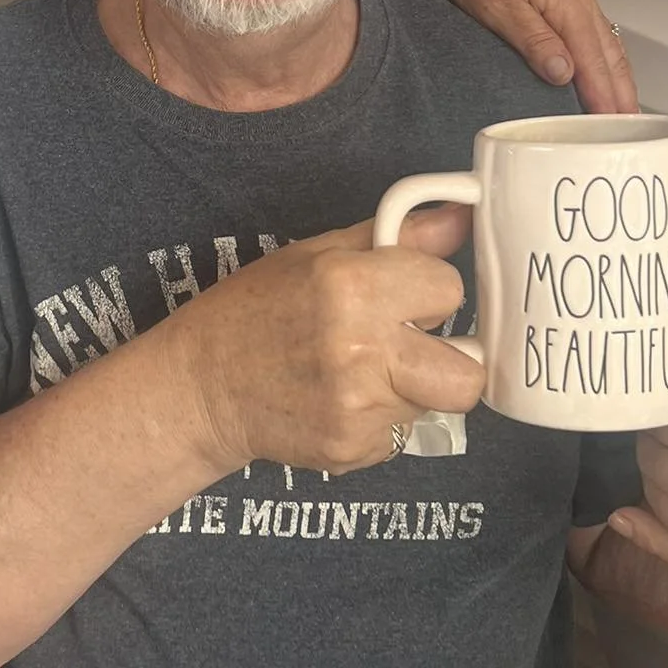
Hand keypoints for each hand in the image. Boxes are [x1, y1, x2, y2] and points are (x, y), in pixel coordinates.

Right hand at [182, 203, 484, 475]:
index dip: (429, 291)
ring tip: (358, 372)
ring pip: (432, 404)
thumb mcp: (317, 255)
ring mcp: (356, 408)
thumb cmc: (254, 311)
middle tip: (409, 348)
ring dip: (408, 388)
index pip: (450, 289)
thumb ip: (398, 237)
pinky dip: (380, 420)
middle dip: (450, 362)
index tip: (404, 296)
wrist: (200, 387)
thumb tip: (462, 218)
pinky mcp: (350, 450)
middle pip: (466, 376)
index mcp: (351, 285)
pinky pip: (400, 435)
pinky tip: (338, 400)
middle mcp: (360, 350)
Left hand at [433, 0, 637, 113]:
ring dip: (619, 82)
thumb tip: (564, 72)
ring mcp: (577, 1)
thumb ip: (533, 39)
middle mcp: (580, 0)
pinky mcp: (567, 4)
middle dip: (622, 95)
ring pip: (609, 49)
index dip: (603, 96)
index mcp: (569, 2)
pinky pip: (598, 40)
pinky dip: (607, 65)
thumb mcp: (498, 5)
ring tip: (624, 116)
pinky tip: (605, 81)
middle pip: (611, 57)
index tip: (610, 126)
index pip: (594, 60)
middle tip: (628, 132)